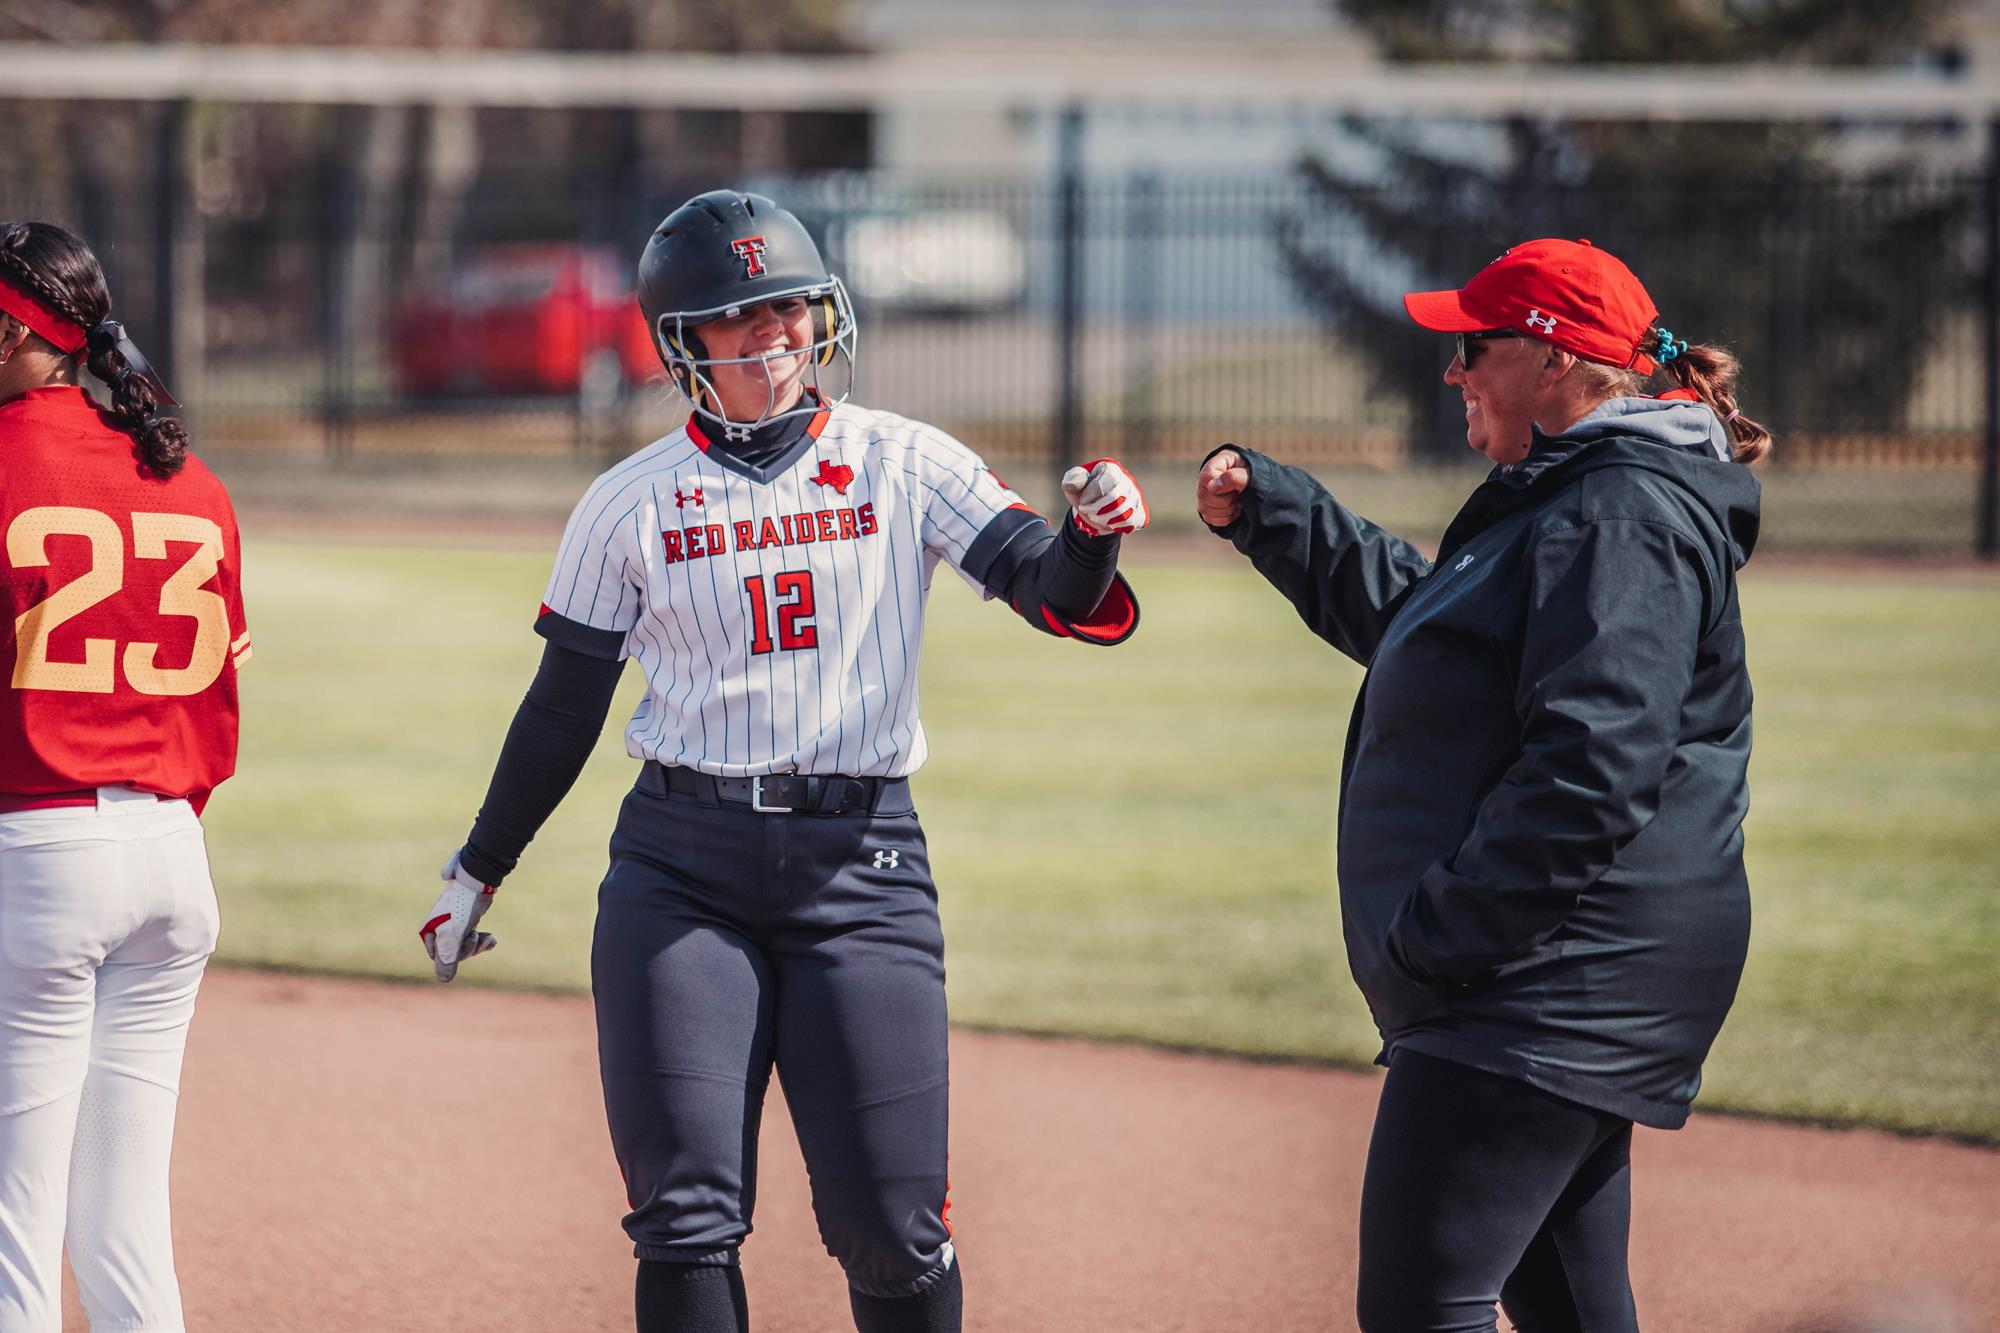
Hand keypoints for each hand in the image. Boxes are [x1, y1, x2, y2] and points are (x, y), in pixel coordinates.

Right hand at [420, 849, 497, 982]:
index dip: (455, 956)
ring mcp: (453, 926)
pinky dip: (483, 941)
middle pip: (454, 954)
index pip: (441, 959)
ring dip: (477, 945)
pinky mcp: (466, 922)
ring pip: (465, 947)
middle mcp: (438, 930)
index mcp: (429, 932)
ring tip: (486, 937)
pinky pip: (473, 939)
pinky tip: (491, 939)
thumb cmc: (462, 907)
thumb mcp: (453, 935)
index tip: (462, 941)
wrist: (478, 882)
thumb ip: (448, 958)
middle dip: (468, 949)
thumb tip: (444, 980)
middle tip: (474, 935)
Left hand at [1061, 458, 1148, 535]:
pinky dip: (1115, 526)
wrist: (1093, 510)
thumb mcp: (1074, 486)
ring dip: (1104, 519)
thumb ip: (1072, 480)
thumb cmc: (1083, 494)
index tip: (1082, 501)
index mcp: (1112, 468)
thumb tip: (1077, 481)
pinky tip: (1108, 522)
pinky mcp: (1140, 512)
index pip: (1108, 478)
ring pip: (1124, 511)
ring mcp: (1136, 497)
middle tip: (1086, 511)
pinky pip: (1131, 521)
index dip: (1092, 493)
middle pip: (1116, 496)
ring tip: (1095, 517)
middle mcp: (1128, 480)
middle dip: (1096, 508)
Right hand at [1197, 448, 1249, 528]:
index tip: (1235, 489)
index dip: (1219, 486)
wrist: (1262, 491)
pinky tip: (1234, 511)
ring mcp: (1206, 494)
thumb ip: (1233, 477)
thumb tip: (1212, 486)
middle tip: (1238, 496)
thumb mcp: (1249, 475)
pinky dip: (1224, 518)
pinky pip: (1209, 518)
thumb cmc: (1256, 478)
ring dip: (1225, 510)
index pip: (1207, 476)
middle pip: (1203, 495)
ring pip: (1205, 508)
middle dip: (1225, 501)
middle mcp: (1207, 479)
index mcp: (1217, 463)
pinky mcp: (1208, 508)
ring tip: (1237, 502)